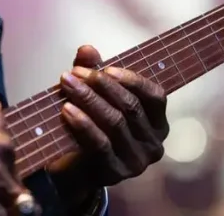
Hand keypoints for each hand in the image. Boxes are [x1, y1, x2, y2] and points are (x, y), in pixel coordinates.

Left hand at [50, 46, 168, 206]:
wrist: (73, 166)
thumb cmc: (90, 123)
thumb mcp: (93, 93)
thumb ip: (93, 70)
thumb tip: (87, 49)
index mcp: (157, 122)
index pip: (155, 96)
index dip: (132, 79)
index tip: (106, 68)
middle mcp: (153, 144)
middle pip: (131, 107)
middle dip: (101, 85)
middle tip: (74, 73)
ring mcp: (136, 162)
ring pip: (115, 123)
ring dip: (89, 99)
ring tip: (67, 84)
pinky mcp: (115, 174)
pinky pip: (100, 144)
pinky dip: (83, 124)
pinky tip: (66, 110)